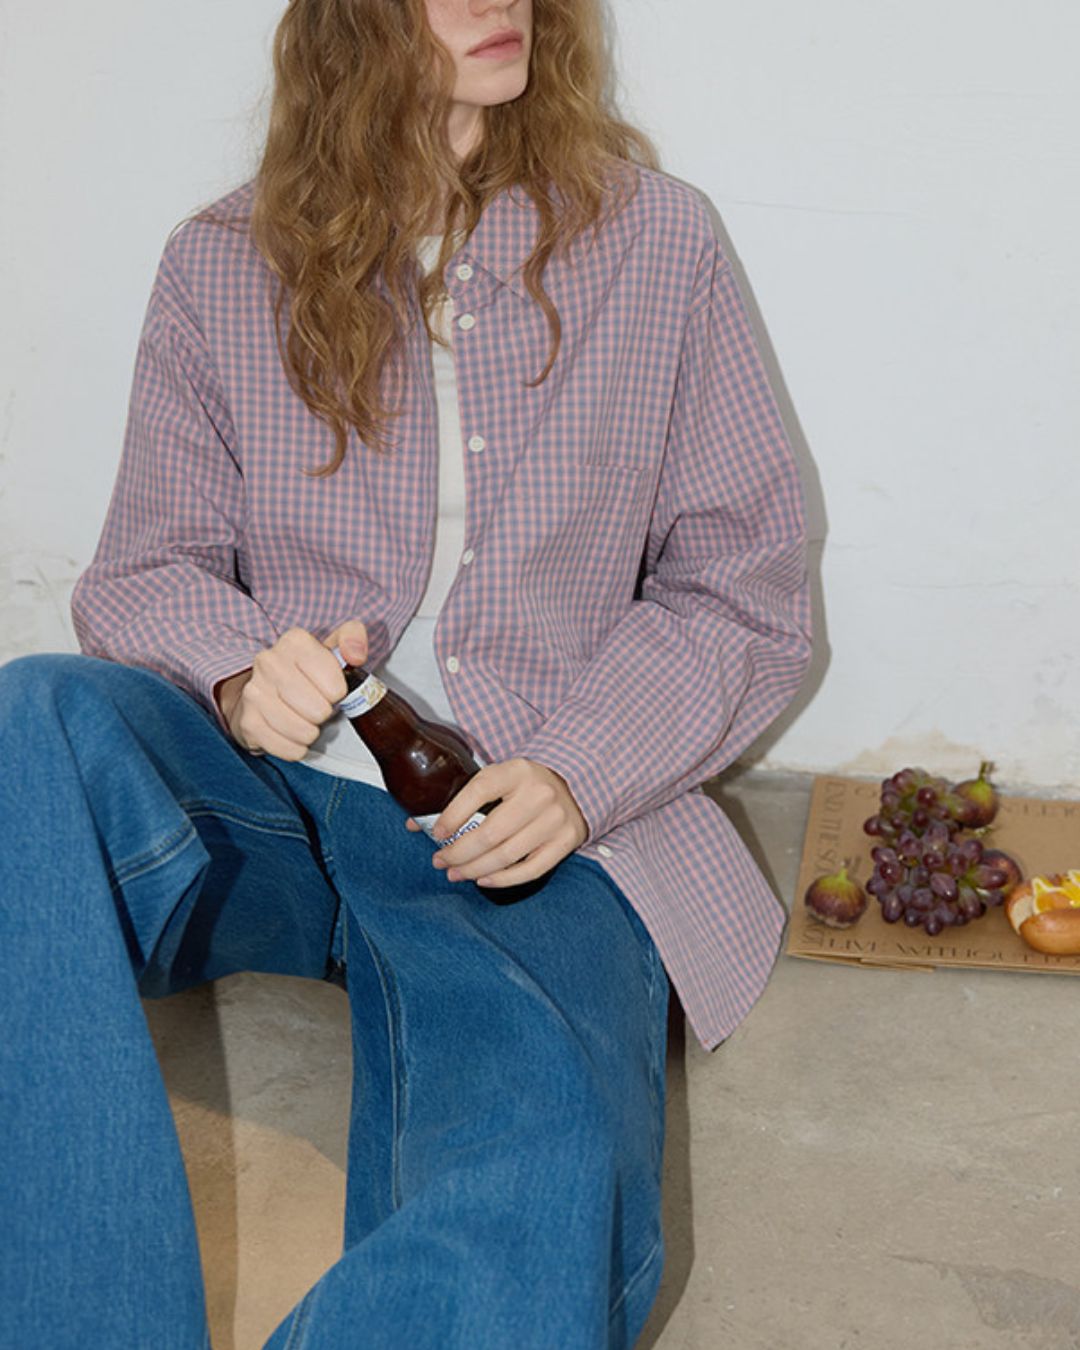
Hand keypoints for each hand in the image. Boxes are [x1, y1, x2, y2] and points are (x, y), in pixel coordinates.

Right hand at [216, 619, 367, 758]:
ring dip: (311, 732)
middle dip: (324, 714)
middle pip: (318, 710)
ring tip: (306, 720)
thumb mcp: (334, 647)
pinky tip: (293, 734)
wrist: (265, 691)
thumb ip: (354, 638)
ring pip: (303, 731)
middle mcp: (269, 662)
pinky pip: (287, 748)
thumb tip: (356, 656)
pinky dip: (296, 747)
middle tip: (318, 707)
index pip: (334, 685)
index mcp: (295, 642)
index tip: (332, 690)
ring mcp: (254, 692)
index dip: (339, 694)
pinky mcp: (248, 722)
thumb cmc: (307, 672)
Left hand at [409, 757, 587, 887]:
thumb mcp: (497, 778)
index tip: (436, 834)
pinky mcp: (566, 841)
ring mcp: (555, 820)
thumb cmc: (524, 785)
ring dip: (474, 869)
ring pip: (506, 855)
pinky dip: (503, 879)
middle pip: (490, 833)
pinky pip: (530, 870)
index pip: (479, 791)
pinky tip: (482, 879)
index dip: (453, 815)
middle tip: (440, 861)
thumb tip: (415, 824)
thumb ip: (461, 798)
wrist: (573, 784)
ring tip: (455, 873)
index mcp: (517, 771)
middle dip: (459, 853)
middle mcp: (539, 794)